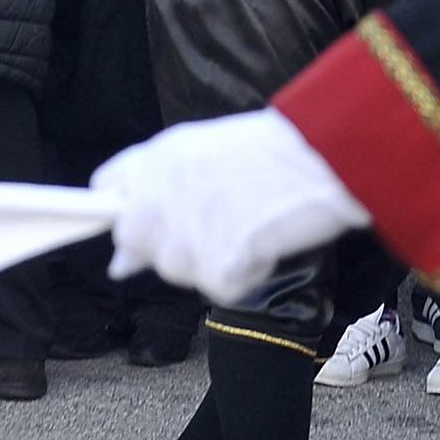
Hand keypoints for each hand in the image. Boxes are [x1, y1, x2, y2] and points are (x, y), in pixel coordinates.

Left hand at [92, 109, 370, 304]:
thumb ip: (158, 194)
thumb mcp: (211, 153)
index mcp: (161, 152)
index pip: (108, 187)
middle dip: (168, 243)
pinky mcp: (212, 264)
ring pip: (176, 269)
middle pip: (135, 240)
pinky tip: (266, 243)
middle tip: (218, 224)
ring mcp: (184, 229)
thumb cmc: (282, 153)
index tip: (152, 218)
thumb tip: (117, 264)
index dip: (130, 208)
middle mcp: (162, 189)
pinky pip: (219, 287)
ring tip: (252, 225)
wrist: (330, 159)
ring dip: (212, 260)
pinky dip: (245, 275)